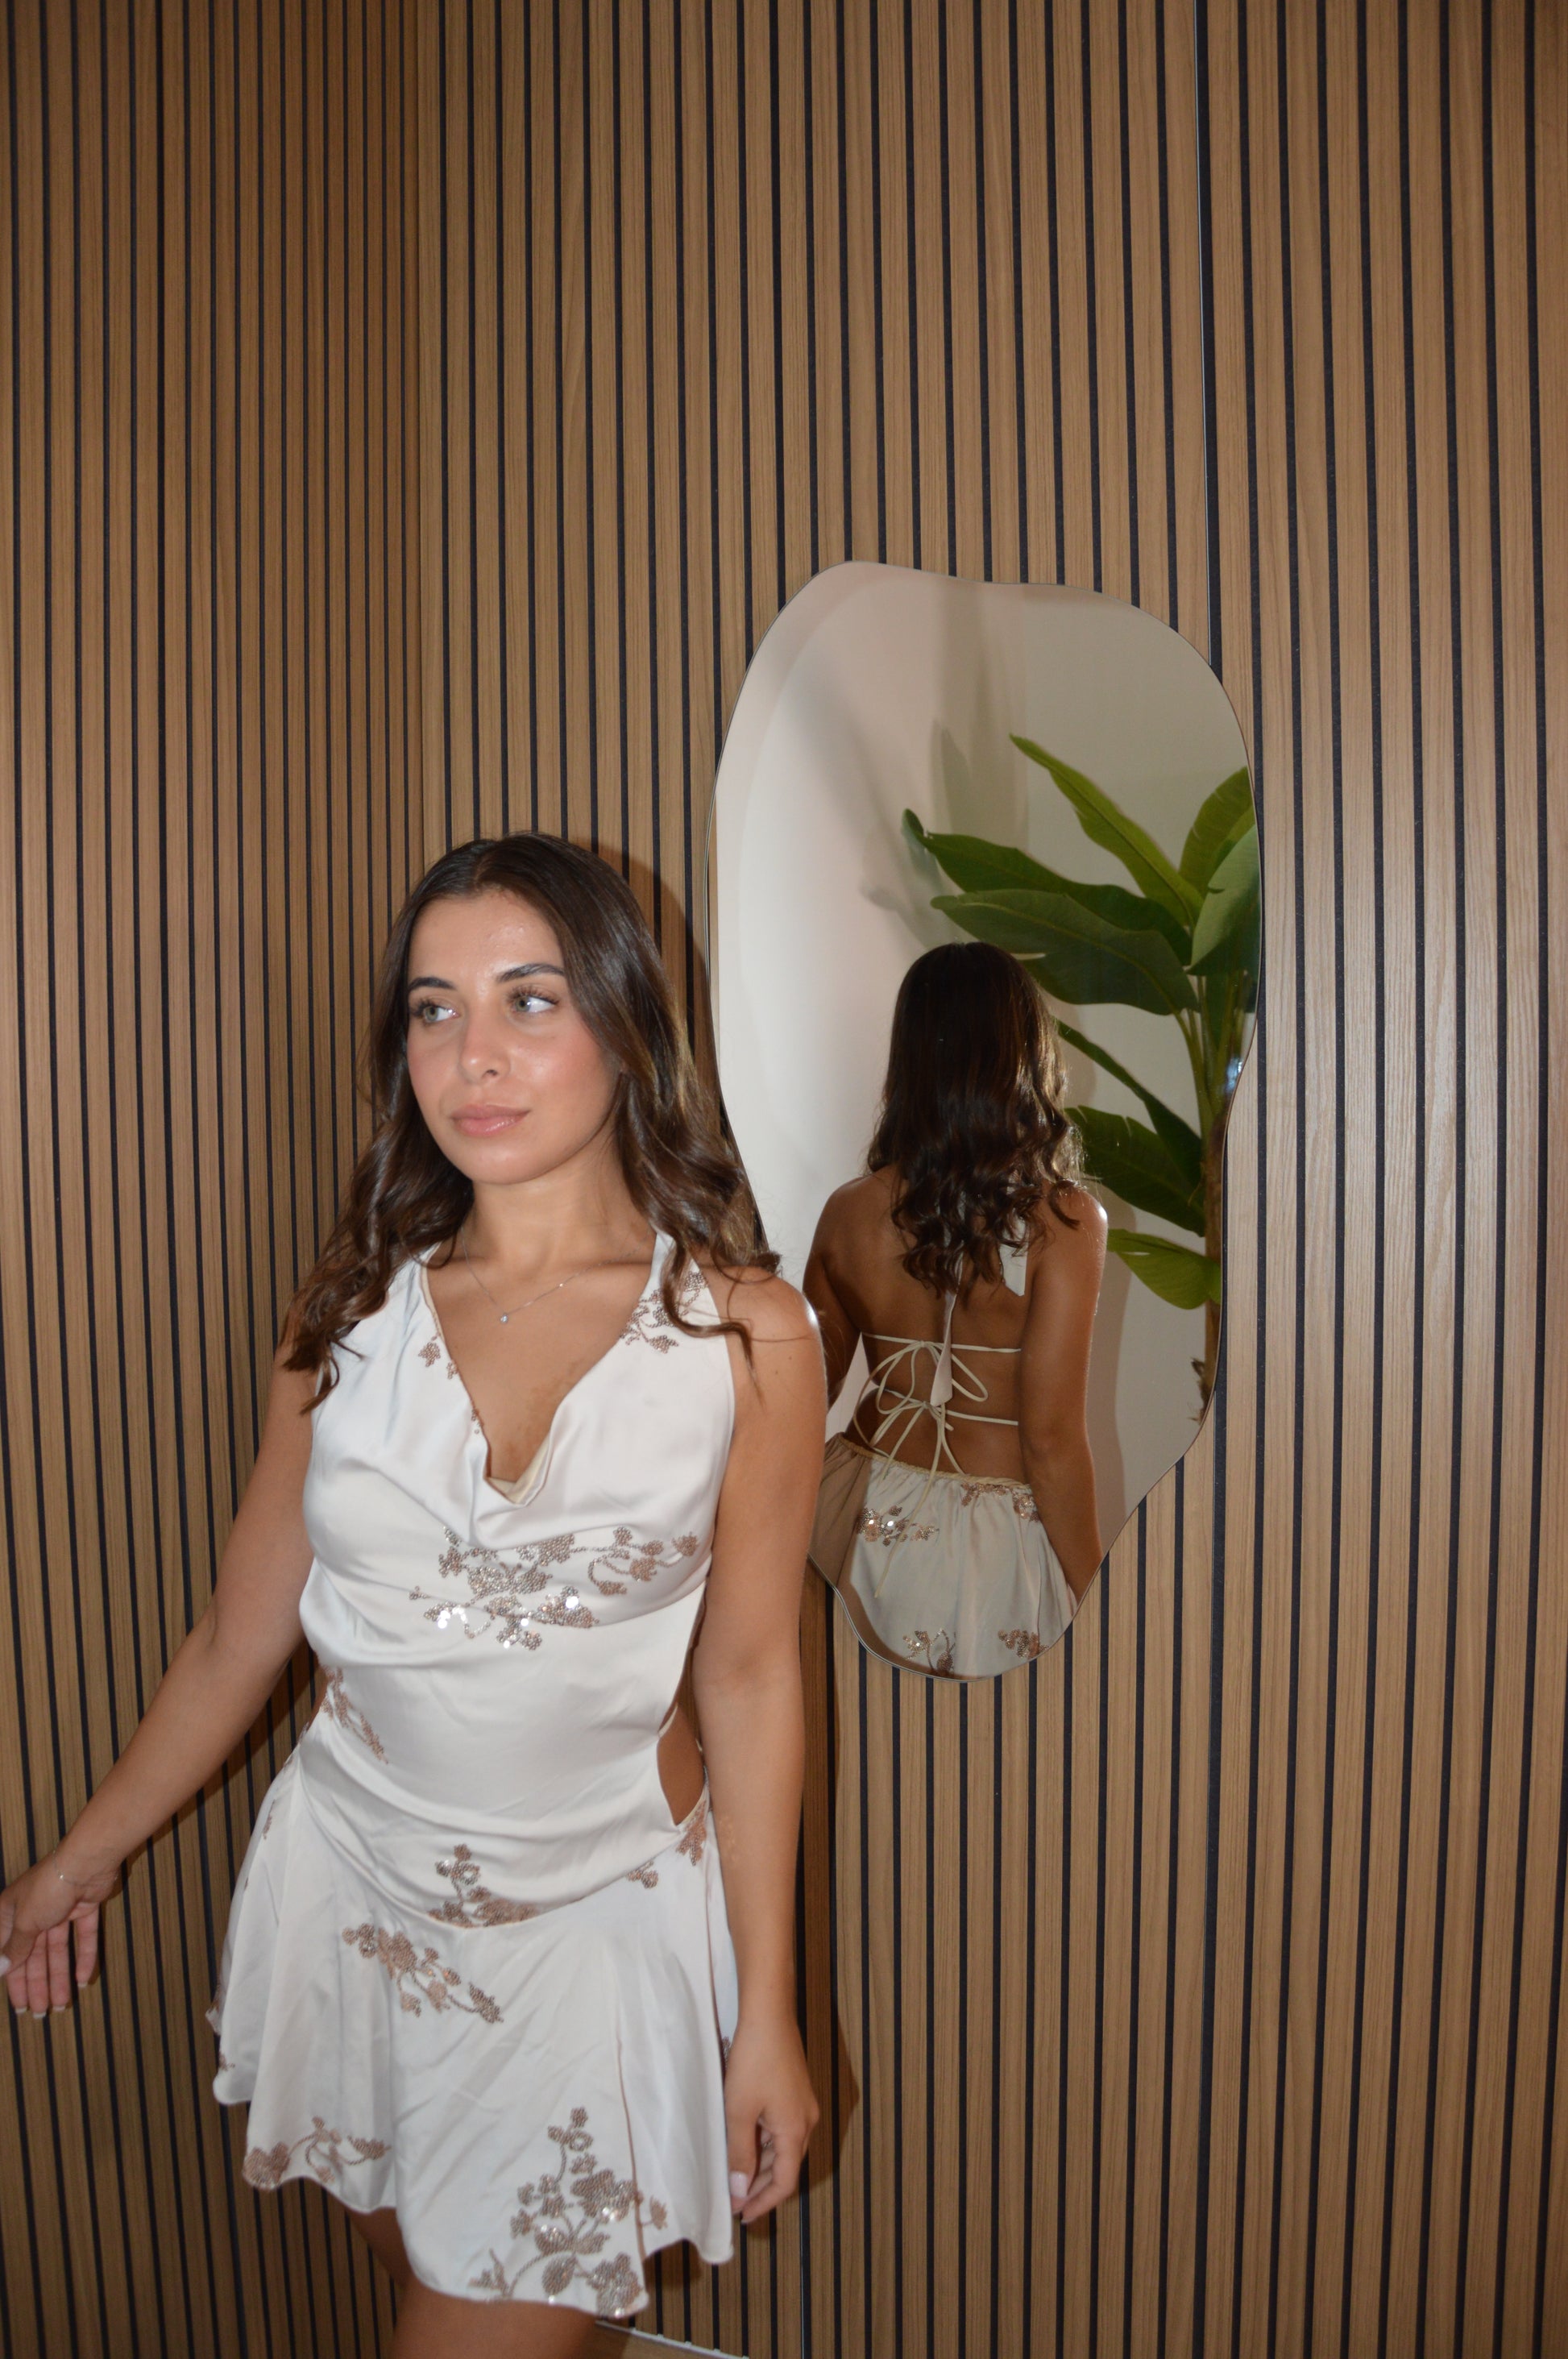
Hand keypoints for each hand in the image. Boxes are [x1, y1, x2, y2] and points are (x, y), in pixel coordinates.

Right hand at [0, 1851, 117, 2018]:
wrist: (85, 1862)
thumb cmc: (47, 1889)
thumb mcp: (25, 1922)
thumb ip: (15, 1948)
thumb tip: (0, 1969)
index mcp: (12, 1913)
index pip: (10, 1953)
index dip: (14, 1981)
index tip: (19, 2007)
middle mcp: (34, 1912)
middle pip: (35, 1956)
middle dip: (38, 1985)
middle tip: (42, 2014)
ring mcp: (60, 1910)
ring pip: (58, 1950)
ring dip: (60, 1977)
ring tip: (63, 2005)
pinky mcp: (84, 1908)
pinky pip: (83, 1938)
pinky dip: (85, 1958)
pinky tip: (85, 1981)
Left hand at [723, 2010, 819, 2225]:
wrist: (769, 2014)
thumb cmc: (753, 2061)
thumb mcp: (739, 2111)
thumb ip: (739, 2153)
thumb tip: (739, 2191)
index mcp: (796, 2131)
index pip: (785, 2182)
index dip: (764, 2203)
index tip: (742, 2217)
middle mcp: (805, 2121)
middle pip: (785, 2167)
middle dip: (760, 2187)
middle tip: (733, 2200)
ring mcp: (802, 2105)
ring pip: (782, 2148)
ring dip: (760, 2165)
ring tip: (734, 2176)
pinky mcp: (795, 2091)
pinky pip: (781, 2129)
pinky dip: (763, 2144)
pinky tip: (743, 2142)